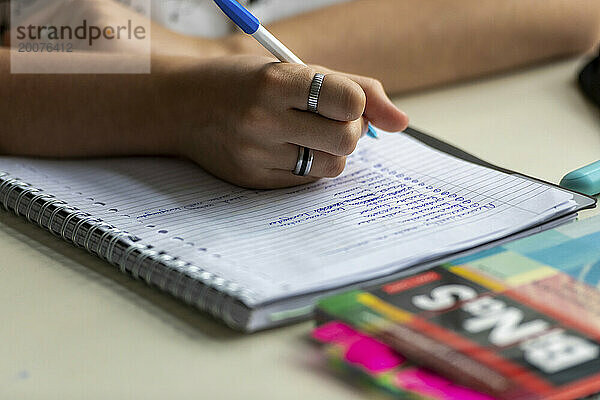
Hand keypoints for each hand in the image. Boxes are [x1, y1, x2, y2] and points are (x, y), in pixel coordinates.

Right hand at [173, 55, 408, 188]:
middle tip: (328, 120)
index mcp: (276, 80)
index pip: (350, 100)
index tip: (343, 101)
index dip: (357, 103)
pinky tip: (286, 149)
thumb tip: (402, 122)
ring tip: (305, 134)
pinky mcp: (253, 180)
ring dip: (332, 151)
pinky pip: (308, 181)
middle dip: (350, 130)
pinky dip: (309, 166)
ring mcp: (256, 154)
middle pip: (347, 139)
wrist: (181, 106)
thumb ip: (356, 88)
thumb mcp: (295, 69)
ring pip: (333, 165)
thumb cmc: (245, 82)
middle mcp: (263, 119)